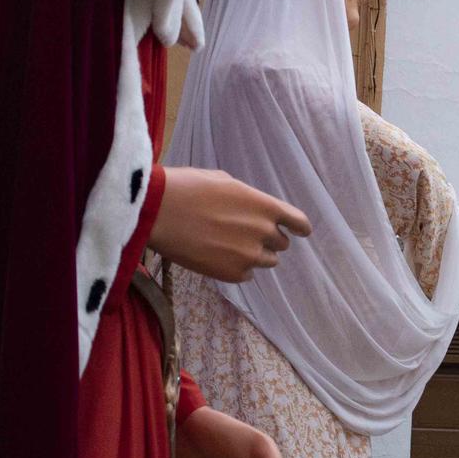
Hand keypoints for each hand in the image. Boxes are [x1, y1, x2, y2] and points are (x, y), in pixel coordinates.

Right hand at [149, 166, 311, 282]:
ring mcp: (250, 255)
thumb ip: (248, 200)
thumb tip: (252, 209)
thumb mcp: (225, 182)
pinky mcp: (233, 274)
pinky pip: (247, 275)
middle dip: (268, 239)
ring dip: (255, 255)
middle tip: (245, 234)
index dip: (299, 228)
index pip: (299, 222)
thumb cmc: (187, 189)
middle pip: (281, 244)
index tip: (299, 231)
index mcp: (266, 206)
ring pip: (267, 261)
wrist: (158, 211)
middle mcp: (264, 232)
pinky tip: (220, 257)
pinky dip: (238, 269)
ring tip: (230, 246)